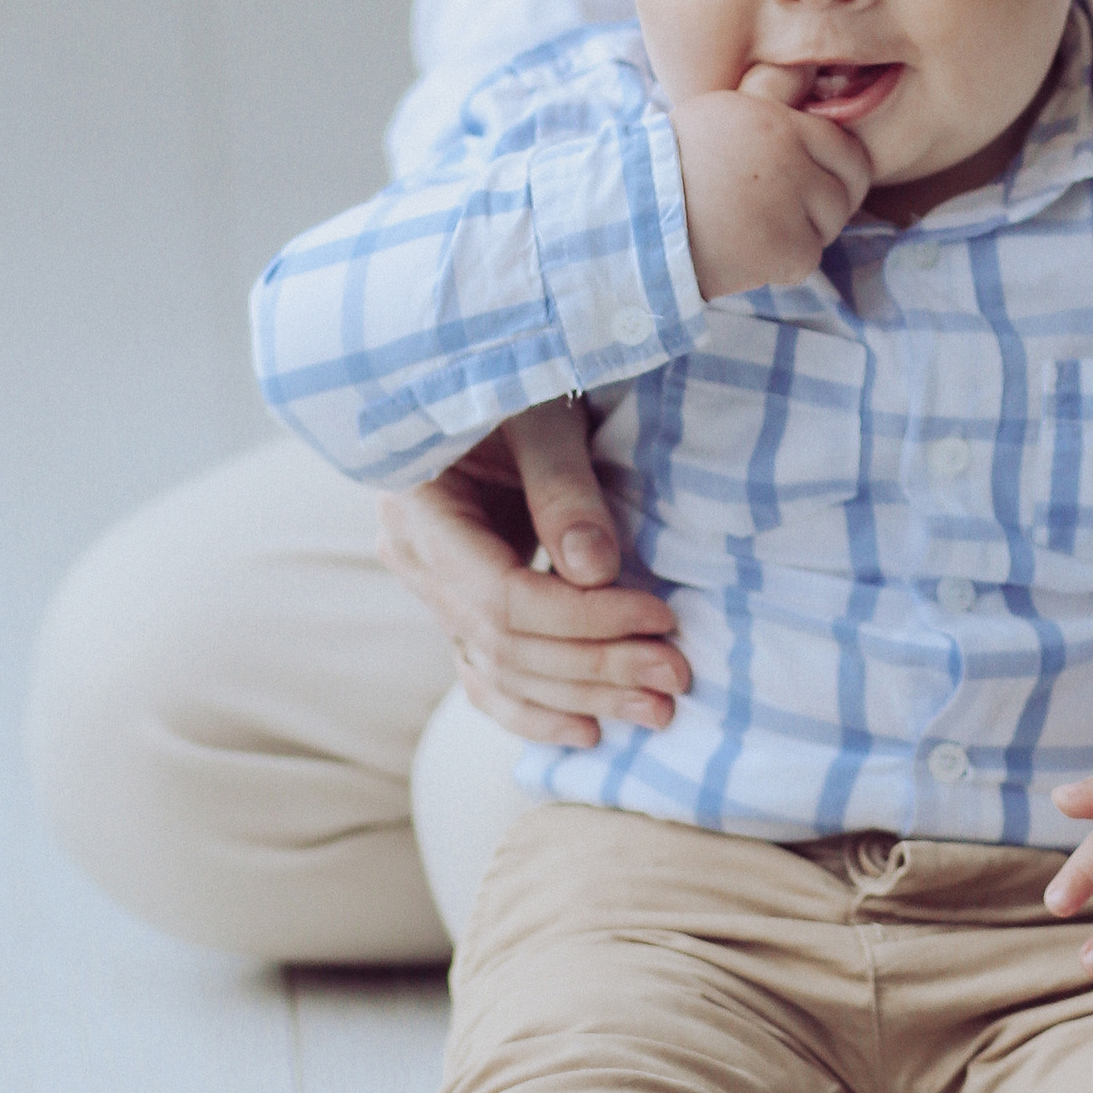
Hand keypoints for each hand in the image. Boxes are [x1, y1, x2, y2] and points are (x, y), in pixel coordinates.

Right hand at [373, 398, 690, 748]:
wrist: (485, 359)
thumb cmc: (513, 368)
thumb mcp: (540, 411)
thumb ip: (563, 486)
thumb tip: (598, 572)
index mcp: (419, 512)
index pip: (501, 600)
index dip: (585, 620)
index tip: (662, 615)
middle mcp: (415, 560)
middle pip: (504, 645)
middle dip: (595, 668)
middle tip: (676, 677)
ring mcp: (434, 586)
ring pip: (498, 672)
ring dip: (581, 698)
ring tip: (657, 711)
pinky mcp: (462, 599)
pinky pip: (488, 673)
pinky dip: (537, 709)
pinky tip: (591, 732)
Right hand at [676, 64, 873, 297]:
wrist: (637, 218)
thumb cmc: (678, 160)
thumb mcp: (725, 110)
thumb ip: (775, 92)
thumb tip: (814, 67)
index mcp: (781, 125)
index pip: (847, 148)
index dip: (836, 166)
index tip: (814, 177)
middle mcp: (792, 163)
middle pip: (846, 190)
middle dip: (826, 200)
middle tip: (792, 207)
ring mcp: (791, 209)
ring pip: (829, 226)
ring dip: (804, 230)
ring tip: (761, 224)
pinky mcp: (785, 252)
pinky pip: (807, 258)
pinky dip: (784, 260)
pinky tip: (751, 248)